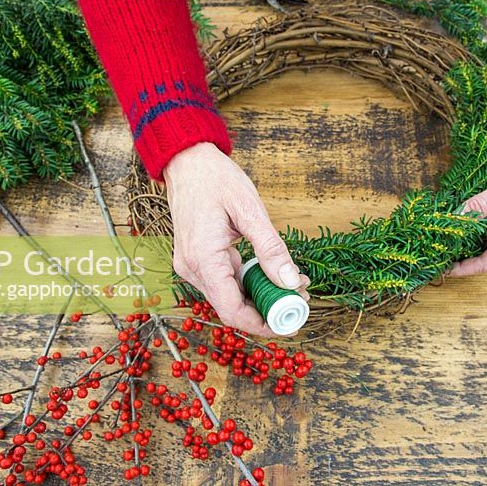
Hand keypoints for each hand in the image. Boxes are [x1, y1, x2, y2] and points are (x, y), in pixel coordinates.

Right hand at [163, 142, 308, 336]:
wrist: (186, 161)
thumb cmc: (215, 178)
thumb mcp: (250, 210)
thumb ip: (271, 248)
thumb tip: (291, 281)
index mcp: (202, 258)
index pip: (232, 310)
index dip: (262, 324)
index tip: (290, 324)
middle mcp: (191, 268)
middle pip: (231, 307)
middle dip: (267, 309)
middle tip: (300, 299)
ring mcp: (191, 265)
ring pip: (228, 296)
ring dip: (260, 296)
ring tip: (293, 284)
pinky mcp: (195, 260)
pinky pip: (224, 282)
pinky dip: (248, 283)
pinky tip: (270, 274)